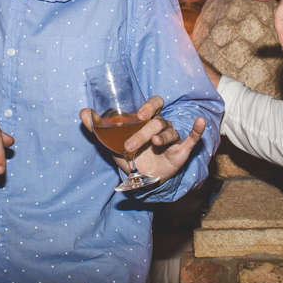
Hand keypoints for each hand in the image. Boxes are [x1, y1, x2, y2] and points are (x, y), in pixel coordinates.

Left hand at [80, 95, 206, 181]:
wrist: (142, 179)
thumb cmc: (131, 154)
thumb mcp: (112, 142)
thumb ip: (98, 128)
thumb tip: (83, 112)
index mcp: (148, 120)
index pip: (155, 104)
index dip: (150, 105)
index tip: (139, 114)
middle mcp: (162, 126)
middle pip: (158, 121)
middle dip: (145, 131)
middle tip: (130, 144)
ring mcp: (173, 138)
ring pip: (170, 133)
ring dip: (161, 138)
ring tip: (153, 144)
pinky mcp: (181, 151)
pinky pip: (192, 139)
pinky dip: (197, 130)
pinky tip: (200, 122)